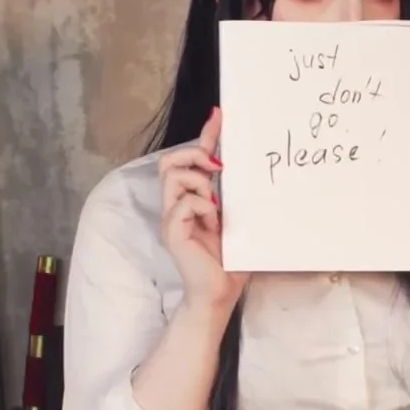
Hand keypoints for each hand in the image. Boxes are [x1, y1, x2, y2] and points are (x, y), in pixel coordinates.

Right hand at [156, 107, 246, 312]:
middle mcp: (174, 207)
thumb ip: (232, 194)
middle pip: (169, 161)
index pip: (189, 160)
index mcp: (188, 202)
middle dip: (194, 156)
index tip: (220, 116)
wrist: (220, 293)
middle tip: (218, 169)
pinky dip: (203, 207)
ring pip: (174, 176)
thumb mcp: (235, 218)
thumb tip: (240, 166)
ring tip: (215, 207)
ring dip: (200, 184)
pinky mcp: (172, 232)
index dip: (204, 136)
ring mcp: (170, 219)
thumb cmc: (229, 261)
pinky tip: (213, 226)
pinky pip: (184, 204)